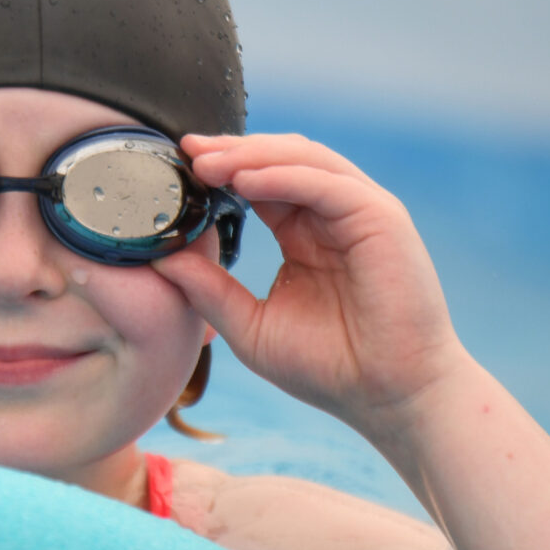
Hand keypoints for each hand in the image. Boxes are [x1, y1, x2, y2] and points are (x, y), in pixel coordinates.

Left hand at [152, 133, 468, 436]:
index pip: (259, 182)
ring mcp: (360, 212)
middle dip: (231, 152)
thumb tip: (160, 260)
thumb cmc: (329, 368)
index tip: (177, 165)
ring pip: (303, 159)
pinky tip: (244, 182)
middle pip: (279, 159)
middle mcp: (333, 215)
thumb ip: (209, 290)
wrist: (388, 398)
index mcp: (305, 235)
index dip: (221, 169)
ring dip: (252, 156)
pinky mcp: (381, 218)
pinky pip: (325, 183)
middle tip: (186, 151)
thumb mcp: (250, 327)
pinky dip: (283, 176)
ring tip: (207, 162)